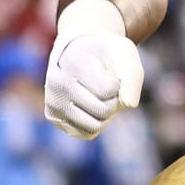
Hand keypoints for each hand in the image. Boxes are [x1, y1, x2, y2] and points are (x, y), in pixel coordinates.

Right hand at [45, 0, 142, 139]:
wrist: (78, 51)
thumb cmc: (105, 54)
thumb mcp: (124, 54)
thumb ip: (132, 76)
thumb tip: (129, 105)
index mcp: (74, 61)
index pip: (109, 89)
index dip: (118, 84)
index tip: (110, 73)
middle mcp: (57, 82)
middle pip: (103, 110)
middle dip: (114, 101)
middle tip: (109, 88)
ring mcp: (52, 101)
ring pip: (94, 126)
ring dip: (107, 115)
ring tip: (101, 97)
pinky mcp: (53, 116)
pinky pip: (85, 133)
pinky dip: (96, 122)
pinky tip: (91, 106)